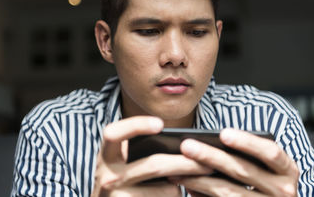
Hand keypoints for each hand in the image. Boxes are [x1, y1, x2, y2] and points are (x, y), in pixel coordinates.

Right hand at [91, 116, 211, 196]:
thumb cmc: (124, 181)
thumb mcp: (123, 163)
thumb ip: (139, 150)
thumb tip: (183, 146)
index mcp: (106, 156)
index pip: (113, 134)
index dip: (136, 126)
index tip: (160, 124)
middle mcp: (107, 175)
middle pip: (154, 165)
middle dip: (185, 162)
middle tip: (208, 162)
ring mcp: (115, 195)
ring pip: (166, 187)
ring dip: (184, 183)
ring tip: (196, 179)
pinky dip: (177, 196)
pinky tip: (182, 192)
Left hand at [170, 128, 298, 196]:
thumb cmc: (264, 184)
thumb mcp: (264, 168)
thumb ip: (245, 155)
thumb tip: (210, 139)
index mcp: (287, 170)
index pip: (271, 152)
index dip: (247, 142)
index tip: (223, 133)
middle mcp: (284, 191)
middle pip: (243, 171)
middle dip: (211, 156)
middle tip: (186, 146)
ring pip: (228, 192)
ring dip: (199, 179)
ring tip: (177, 169)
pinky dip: (202, 194)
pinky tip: (186, 186)